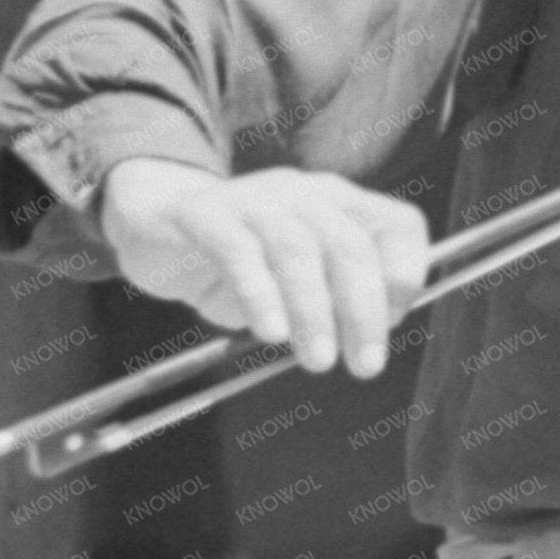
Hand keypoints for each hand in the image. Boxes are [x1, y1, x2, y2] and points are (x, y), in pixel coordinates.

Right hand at [98, 158, 430, 376]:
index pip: (399, 225)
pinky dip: (260, 295)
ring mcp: (255, 199)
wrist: (155, 225)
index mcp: (341, 203)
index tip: (392, 325)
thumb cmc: (242, 263)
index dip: (404, 274)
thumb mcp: (300, 281)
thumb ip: (336, 299)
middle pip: (349, 244)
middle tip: (365, 365)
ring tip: (319, 360)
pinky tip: (270, 332)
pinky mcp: (206, 215)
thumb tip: (369, 339)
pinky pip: (239, 253)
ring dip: (314, 311)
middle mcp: (305, 194)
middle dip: (363, 310)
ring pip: (296, 250)